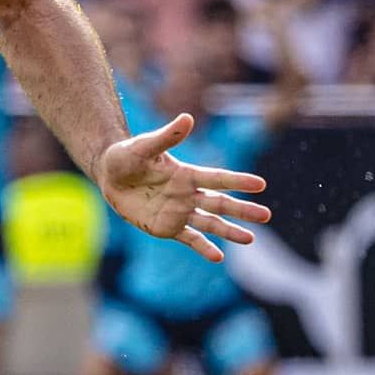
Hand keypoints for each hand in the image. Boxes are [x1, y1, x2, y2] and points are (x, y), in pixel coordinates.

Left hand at [95, 113, 270, 261]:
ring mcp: (179, 212)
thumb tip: (187, 117)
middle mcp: (187, 194)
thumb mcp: (144, 146)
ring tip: (250, 238)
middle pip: (220, 203)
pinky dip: (203, 248)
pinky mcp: (167, 227)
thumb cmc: (126, 156)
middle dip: (242, 210)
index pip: (217, 178)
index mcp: (186, 174)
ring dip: (229, 231)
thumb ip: (167, 136)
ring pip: (210, 223)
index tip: (260, 184)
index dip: (238, 181)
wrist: (109, 175)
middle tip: (266, 215)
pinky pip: (189, 239)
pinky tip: (218, 257)